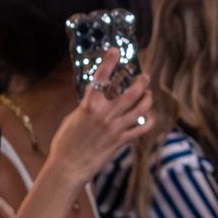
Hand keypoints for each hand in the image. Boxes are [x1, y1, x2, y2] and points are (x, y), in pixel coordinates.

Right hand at [45, 58, 152, 185]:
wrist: (69, 165)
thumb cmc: (66, 142)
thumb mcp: (74, 118)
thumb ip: (88, 107)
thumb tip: (97, 100)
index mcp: (89, 105)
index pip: (101, 78)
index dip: (109, 62)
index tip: (115, 51)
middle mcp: (104, 114)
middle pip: (129, 93)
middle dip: (140, 82)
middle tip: (145, 75)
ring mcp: (114, 128)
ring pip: (139, 109)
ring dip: (147, 99)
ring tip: (149, 94)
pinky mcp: (120, 142)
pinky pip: (141, 129)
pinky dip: (148, 122)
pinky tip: (150, 117)